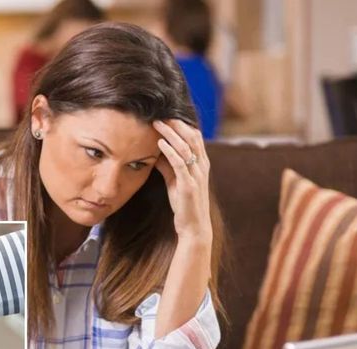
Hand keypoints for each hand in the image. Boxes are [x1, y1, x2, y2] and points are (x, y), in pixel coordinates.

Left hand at [154, 120, 212, 242]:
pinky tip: (160, 143)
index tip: (166, 115)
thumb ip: (168, 166)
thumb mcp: (175, 181)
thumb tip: (155, 152)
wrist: (193, 227)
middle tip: (160, 114)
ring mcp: (196, 175)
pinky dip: (169, 151)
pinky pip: (179, 164)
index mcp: (201, 164)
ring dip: (170, 133)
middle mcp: (201, 167)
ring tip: (156, 123)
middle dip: (176, 124)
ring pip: (185, 147)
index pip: (195, 137)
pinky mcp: (188, 185)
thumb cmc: (184, 203)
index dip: (182, 124)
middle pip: (192, 137)